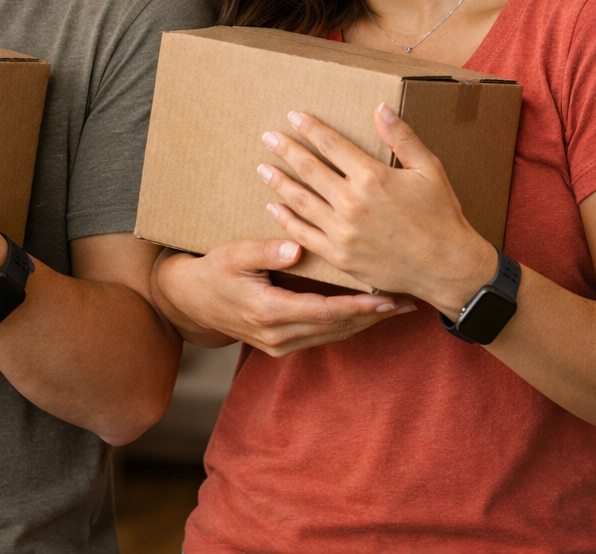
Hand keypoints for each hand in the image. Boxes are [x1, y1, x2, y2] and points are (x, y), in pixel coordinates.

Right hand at [152, 239, 413, 356]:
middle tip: (406, 303)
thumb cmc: (213, 271)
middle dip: (372, 316)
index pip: (323, 311)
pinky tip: (367, 315)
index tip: (385, 298)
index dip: (357, 306)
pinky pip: (322, 337)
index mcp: (268, 311)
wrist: (190, 301)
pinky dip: (346, 326)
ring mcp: (279, 345)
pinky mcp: (281, 346)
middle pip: (335, 328)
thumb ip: (266, 251)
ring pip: (332, 336)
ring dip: (364, 323)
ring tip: (395, 308)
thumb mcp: (233, 254)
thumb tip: (297, 248)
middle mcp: (277, 335)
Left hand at [258, 103, 497, 313]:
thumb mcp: (428, 169)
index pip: (331, 144)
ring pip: (300, 200)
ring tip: (263, 168)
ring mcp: (342, 230)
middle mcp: (351, 202)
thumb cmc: (441, 215)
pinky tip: (274, 208)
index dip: (310, 128)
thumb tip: (380, 108)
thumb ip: (402, 137)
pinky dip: (286, 220)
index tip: (294, 117)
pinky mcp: (339, 255)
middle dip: (286, 150)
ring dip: (278, 182)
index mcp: (372, 176)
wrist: (446, 267)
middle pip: (309, 168)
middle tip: (268, 137)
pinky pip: (304, 234)